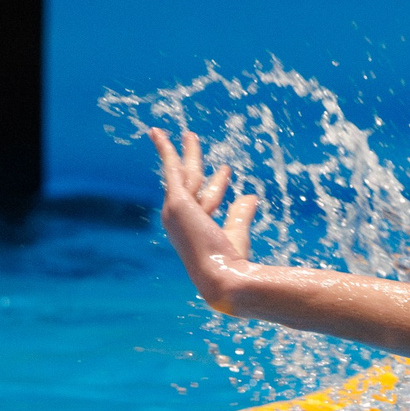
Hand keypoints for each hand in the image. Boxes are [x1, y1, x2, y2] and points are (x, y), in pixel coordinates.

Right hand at [151, 124, 260, 309]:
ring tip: (188, 133)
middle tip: (192, 140)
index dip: (218, 186)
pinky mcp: (177, 201)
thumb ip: (240, 216)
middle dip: (193, 162)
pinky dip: (165, 150)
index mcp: (192, 231)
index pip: (205, 202)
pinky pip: (170, 167)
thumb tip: (251, 196)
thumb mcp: (238, 235)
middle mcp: (179, 220)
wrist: (222, 276)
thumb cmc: (231, 265)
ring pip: (183, 173)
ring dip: (186, 151)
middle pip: (190, 184)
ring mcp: (175, 210)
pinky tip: (158, 134)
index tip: (227, 171)